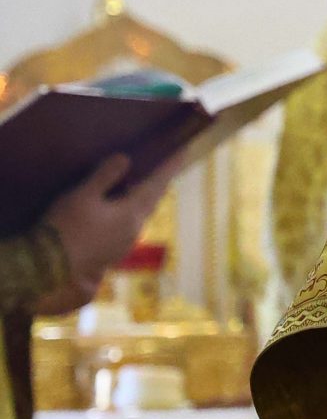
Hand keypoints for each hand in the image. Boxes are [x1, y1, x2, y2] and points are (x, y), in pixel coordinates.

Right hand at [37, 152, 182, 311]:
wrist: (50, 267)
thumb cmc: (64, 227)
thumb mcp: (83, 196)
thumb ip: (105, 176)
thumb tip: (126, 158)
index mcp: (131, 214)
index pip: (156, 184)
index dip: (169, 167)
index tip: (184, 151)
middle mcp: (133, 230)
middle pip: (152, 200)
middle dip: (159, 182)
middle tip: (168, 164)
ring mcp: (124, 244)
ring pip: (141, 214)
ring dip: (144, 197)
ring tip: (145, 182)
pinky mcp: (113, 253)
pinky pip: (129, 226)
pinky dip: (131, 211)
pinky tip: (121, 208)